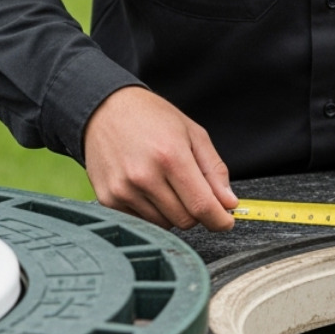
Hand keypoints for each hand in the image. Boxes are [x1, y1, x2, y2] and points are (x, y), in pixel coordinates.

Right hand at [83, 85, 238, 230]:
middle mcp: (144, 176)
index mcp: (171, 156)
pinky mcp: (108, 199)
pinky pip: (141, 221)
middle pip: (184, 220)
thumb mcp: (193, 134)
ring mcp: (123, 190)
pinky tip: (147, 188)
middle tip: (191, 190)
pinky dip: (151, 212)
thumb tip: (228, 203)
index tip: (225, 222)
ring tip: (165, 182)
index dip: (219, 220)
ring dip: (172, 211)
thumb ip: (214, 170)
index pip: (202, 206)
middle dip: (196, 211)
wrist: (106, 110)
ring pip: (164, 224)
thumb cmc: (151, 117)